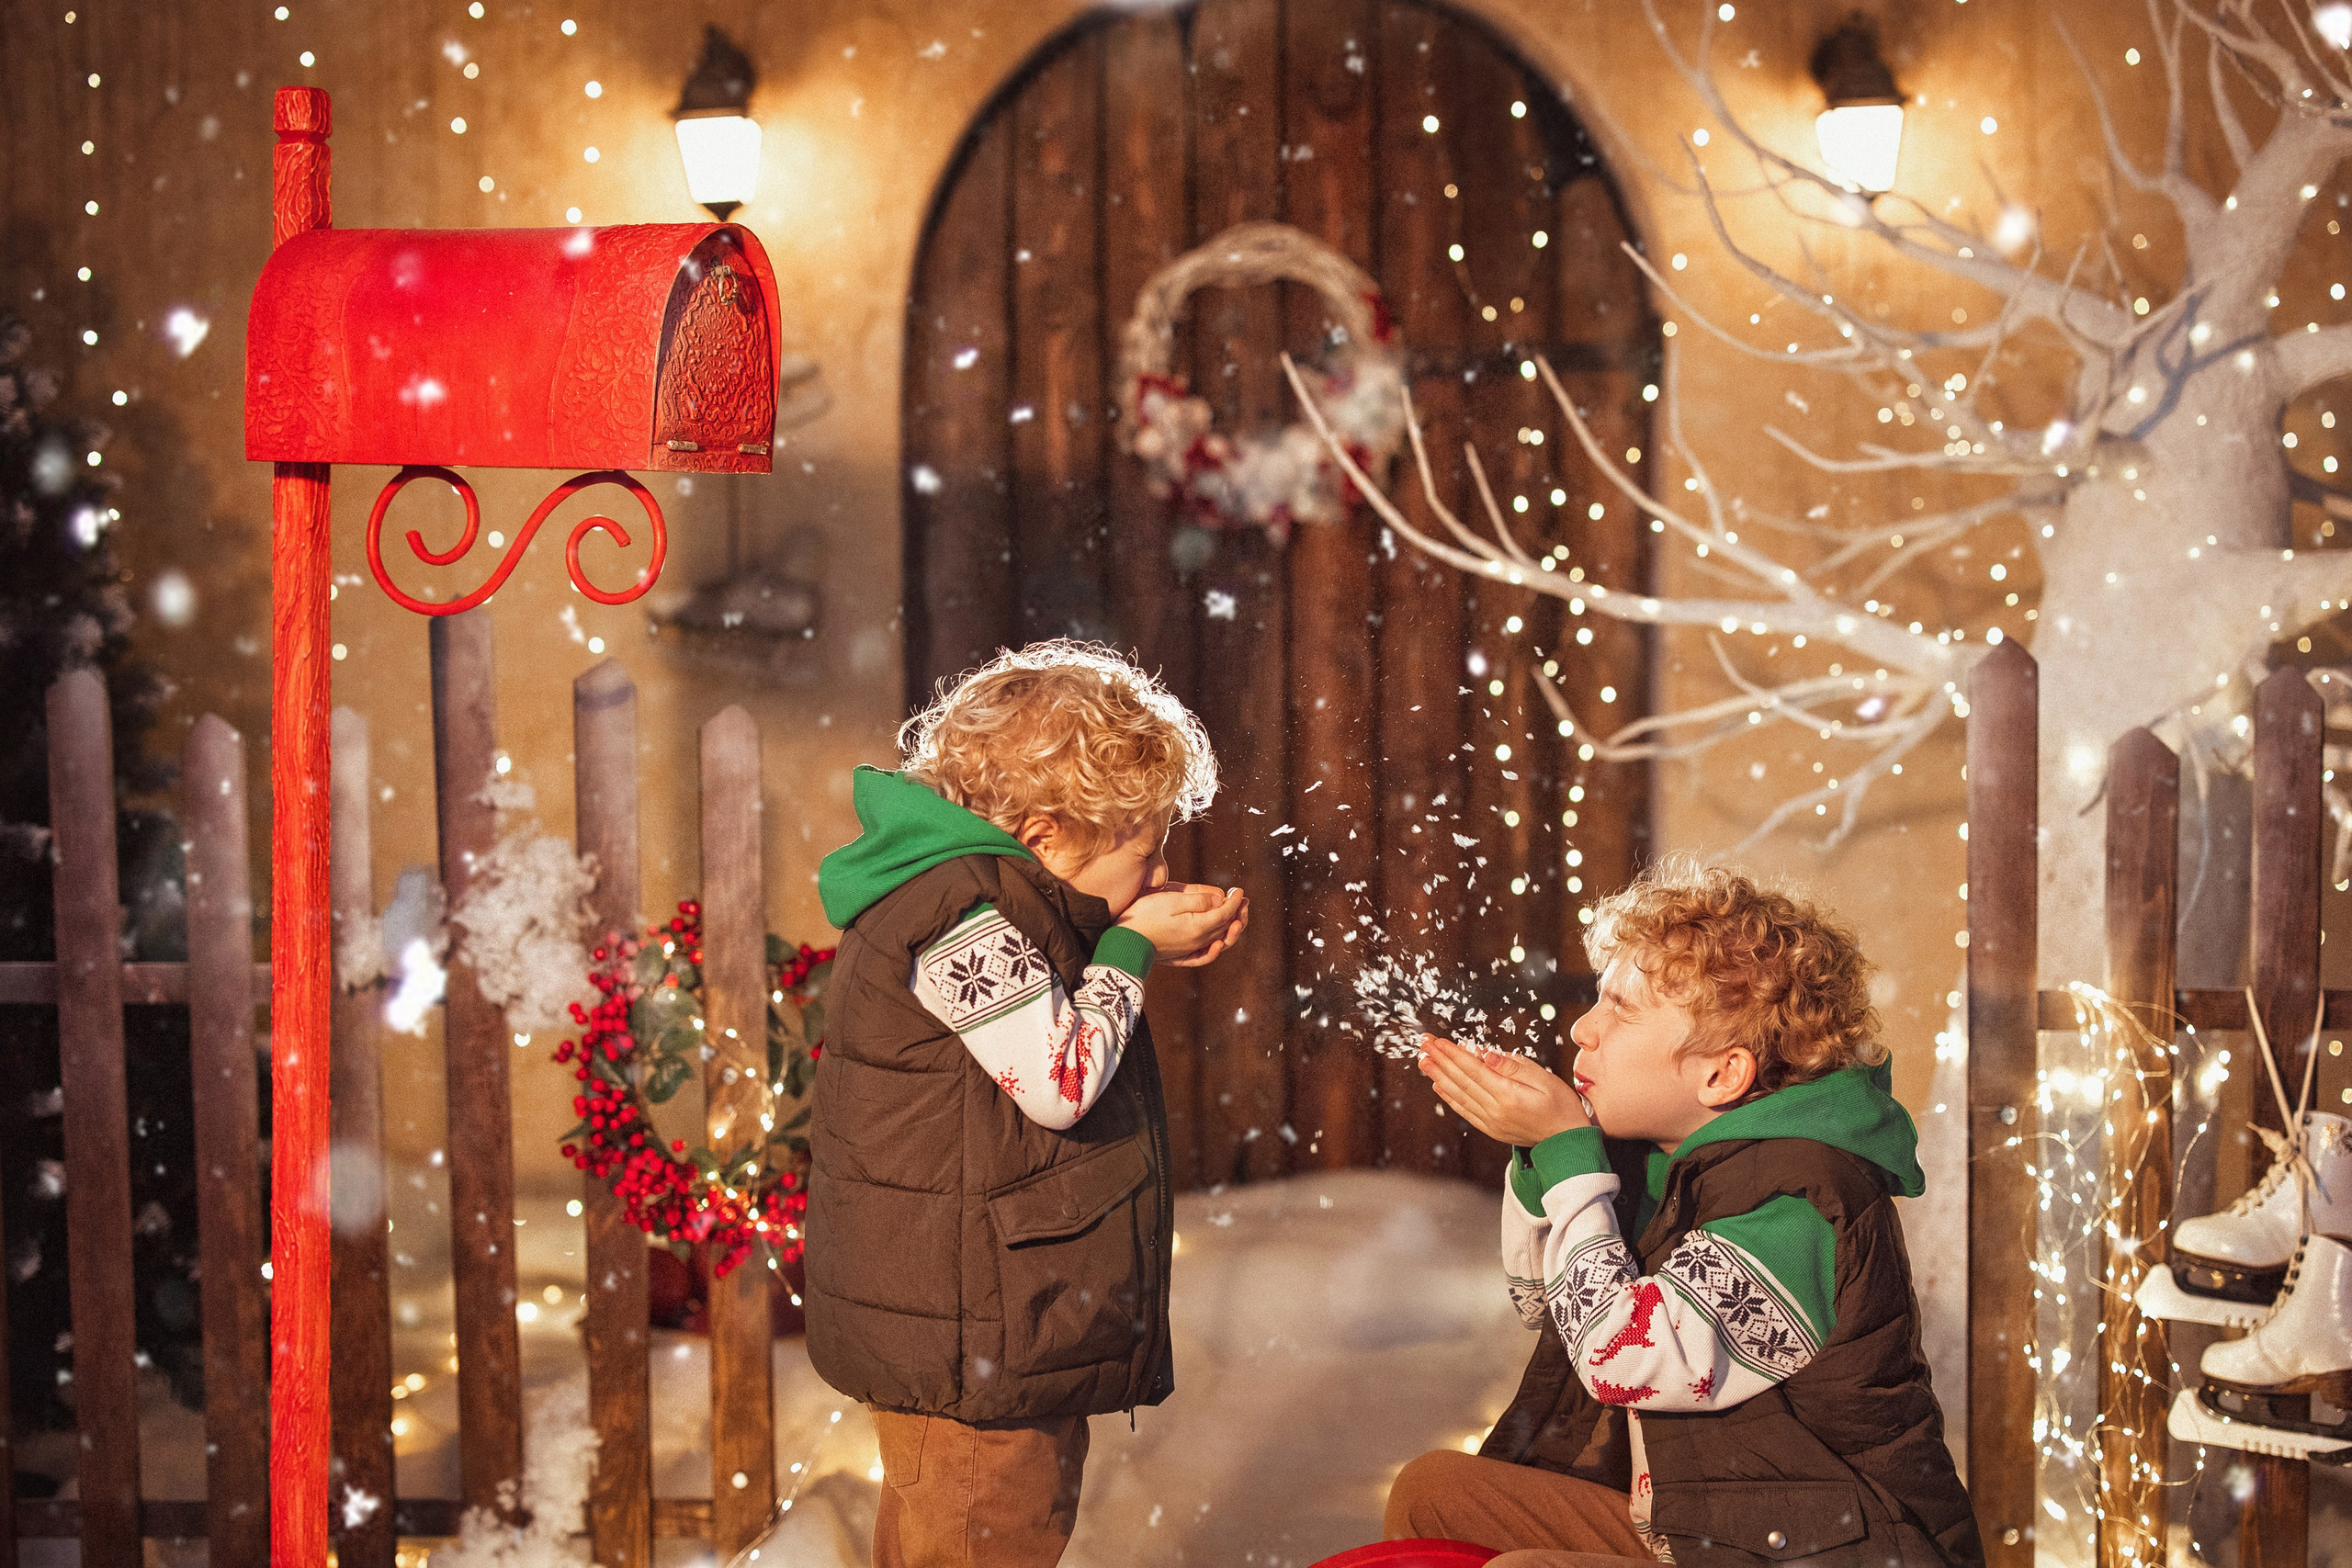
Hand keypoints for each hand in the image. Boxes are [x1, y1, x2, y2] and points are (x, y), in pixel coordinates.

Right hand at [1119, 883, 1248, 966]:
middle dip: (1238, 912)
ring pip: (1219, 941)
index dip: (1235, 901)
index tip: (1239, 889)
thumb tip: (1220, 900)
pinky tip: (1217, 945)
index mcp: (1199, 927)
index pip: (1226, 913)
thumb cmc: (1144, 916)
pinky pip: (1204, 957)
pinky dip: (1215, 951)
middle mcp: (1199, 942)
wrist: (1123, 941)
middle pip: (1226, 928)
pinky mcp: (1180, 957)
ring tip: (1237, 918)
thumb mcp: (1171, 900)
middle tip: (1242, 900)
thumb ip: (1198, 900)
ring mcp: (1190, 951)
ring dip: (1232, 929)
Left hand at [1416, 1033, 1588, 1145]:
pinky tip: (1439, 1086)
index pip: (1473, 1069)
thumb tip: (1484, 1054)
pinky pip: (1465, 1111)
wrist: (1567, 1142)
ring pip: (1458, 1095)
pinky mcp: (1491, 1129)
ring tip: (1423, 1061)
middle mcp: (1495, 1111)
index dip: (1453, 1053)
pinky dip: (1450, 1097)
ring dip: (1439, 1076)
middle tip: (1423, 1044)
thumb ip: (1513, 1066)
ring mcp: (1491, 1122)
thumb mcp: (1544, 1079)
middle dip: (1440, 1060)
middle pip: (1461, 1080)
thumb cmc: (1561, 1106)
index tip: (1437, 1041)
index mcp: (1508, 1095)